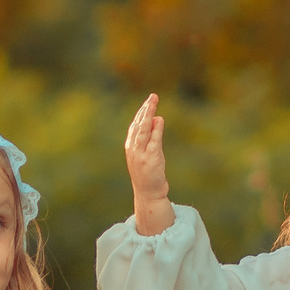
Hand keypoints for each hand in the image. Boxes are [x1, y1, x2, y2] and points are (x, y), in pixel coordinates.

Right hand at [124, 93, 175, 234]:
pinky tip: (159, 119)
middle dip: (145, 109)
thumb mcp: (148, 153)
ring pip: (143, 130)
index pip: (135, 125)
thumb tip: (156, 119)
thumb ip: (151, 137)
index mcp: (131, 146)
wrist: (148, 193)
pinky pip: (153, 140)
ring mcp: (141, 154)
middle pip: (138, 124)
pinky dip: (156, 129)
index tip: (149, 101)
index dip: (141, 112)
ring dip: (148, 114)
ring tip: (154, 102)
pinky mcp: (150, 159)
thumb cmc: (148, 173)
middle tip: (153, 96)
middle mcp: (133, 149)